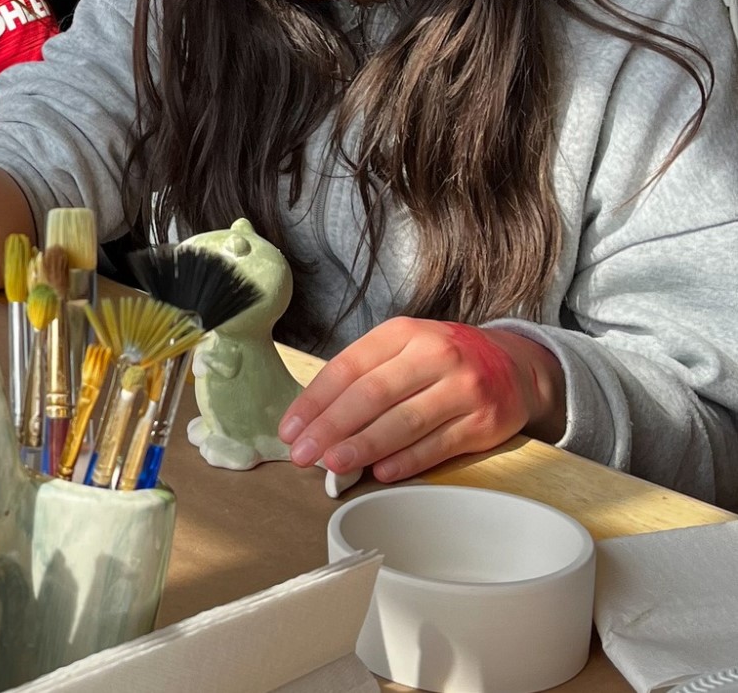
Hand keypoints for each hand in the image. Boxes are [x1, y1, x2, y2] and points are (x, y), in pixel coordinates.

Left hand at [279, 319, 565, 484]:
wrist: (514, 366)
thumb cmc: (441, 361)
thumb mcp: (403, 349)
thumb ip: (363, 376)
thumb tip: (314, 420)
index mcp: (403, 333)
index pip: (347, 368)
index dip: (314, 401)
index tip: (289, 429)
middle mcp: (435, 354)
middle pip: (372, 395)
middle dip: (330, 428)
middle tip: (302, 455)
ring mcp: (463, 388)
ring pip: (404, 421)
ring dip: (363, 447)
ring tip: (333, 465)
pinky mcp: (485, 422)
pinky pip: (437, 445)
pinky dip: (406, 461)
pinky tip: (380, 472)